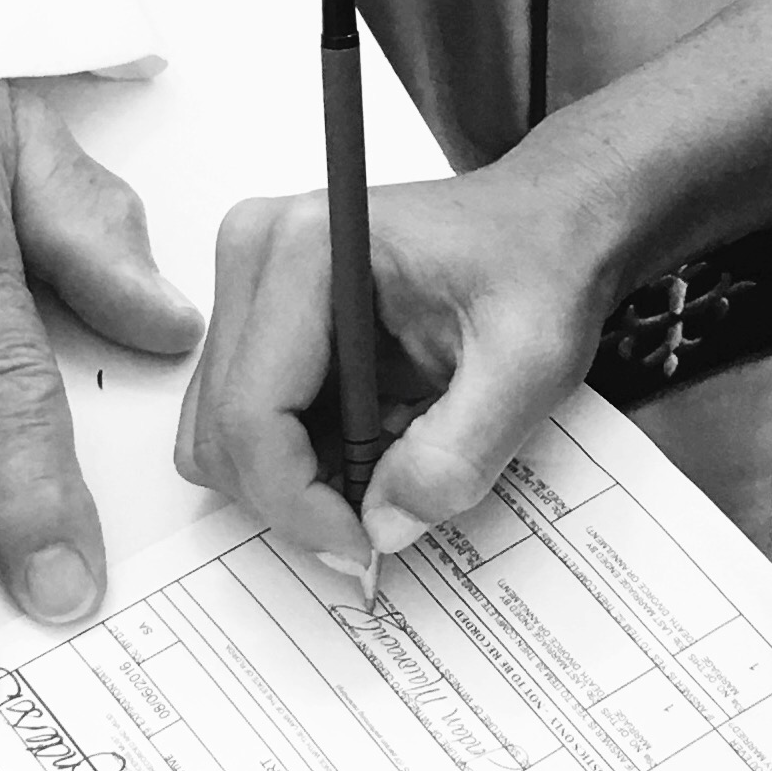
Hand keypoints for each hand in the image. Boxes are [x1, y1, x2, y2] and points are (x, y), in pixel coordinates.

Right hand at [177, 150, 625, 570]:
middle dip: (294, 499)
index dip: (298, 502)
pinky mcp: (262, 316)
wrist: (548, 223)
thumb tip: (383, 527)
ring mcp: (251, 283)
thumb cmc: (541, 265)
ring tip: (384, 479)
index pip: (253, 411)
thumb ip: (460, 452)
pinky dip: (299, 461)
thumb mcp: (531, 362)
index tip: (362, 548)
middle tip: (375, 532)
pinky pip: (247, 420)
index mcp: (308, 248)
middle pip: (223, 428)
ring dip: (295, 482)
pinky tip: (371, 449)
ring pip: (222, 433)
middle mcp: (257, 254)